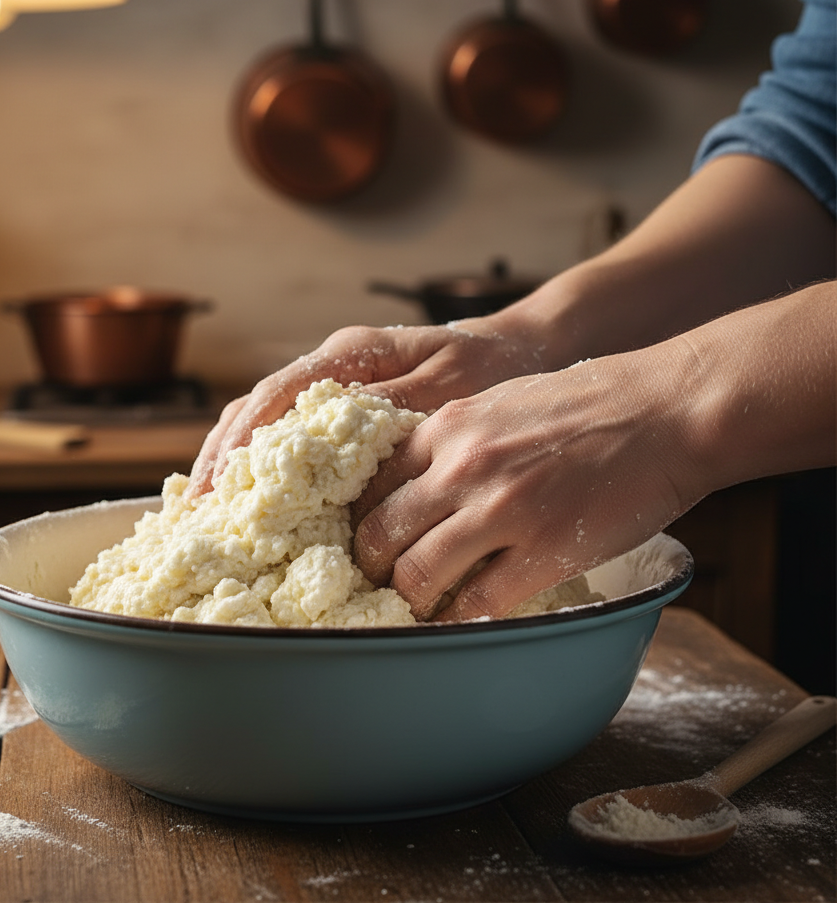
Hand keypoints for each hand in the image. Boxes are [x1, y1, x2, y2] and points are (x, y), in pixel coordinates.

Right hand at [187, 320, 543, 496]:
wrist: (522, 347)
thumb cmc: (492, 365)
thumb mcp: (451, 387)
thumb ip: (392, 408)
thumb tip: (334, 441)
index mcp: (353, 351)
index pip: (277, 395)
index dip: (242, 442)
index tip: (218, 485)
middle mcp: (336, 363)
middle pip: (258, 406)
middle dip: (223, 456)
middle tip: (196, 510)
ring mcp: (339, 382)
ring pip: (268, 418)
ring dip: (237, 460)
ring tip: (209, 508)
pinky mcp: (349, 406)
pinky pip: (294, 432)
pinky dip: (267, 461)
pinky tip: (254, 495)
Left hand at [350, 343, 700, 620]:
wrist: (663, 409)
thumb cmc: (585, 404)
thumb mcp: (497, 403)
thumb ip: (452, 441)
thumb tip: (417, 485)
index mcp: (445, 428)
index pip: (370, 486)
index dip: (362, 521)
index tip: (370, 540)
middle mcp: (460, 468)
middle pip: (380, 535)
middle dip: (372, 568)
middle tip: (381, 584)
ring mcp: (501, 510)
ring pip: (417, 576)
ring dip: (411, 600)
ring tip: (420, 608)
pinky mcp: (544, 551)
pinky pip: (477, 603)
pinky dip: (460, 620)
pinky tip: (463, 621)